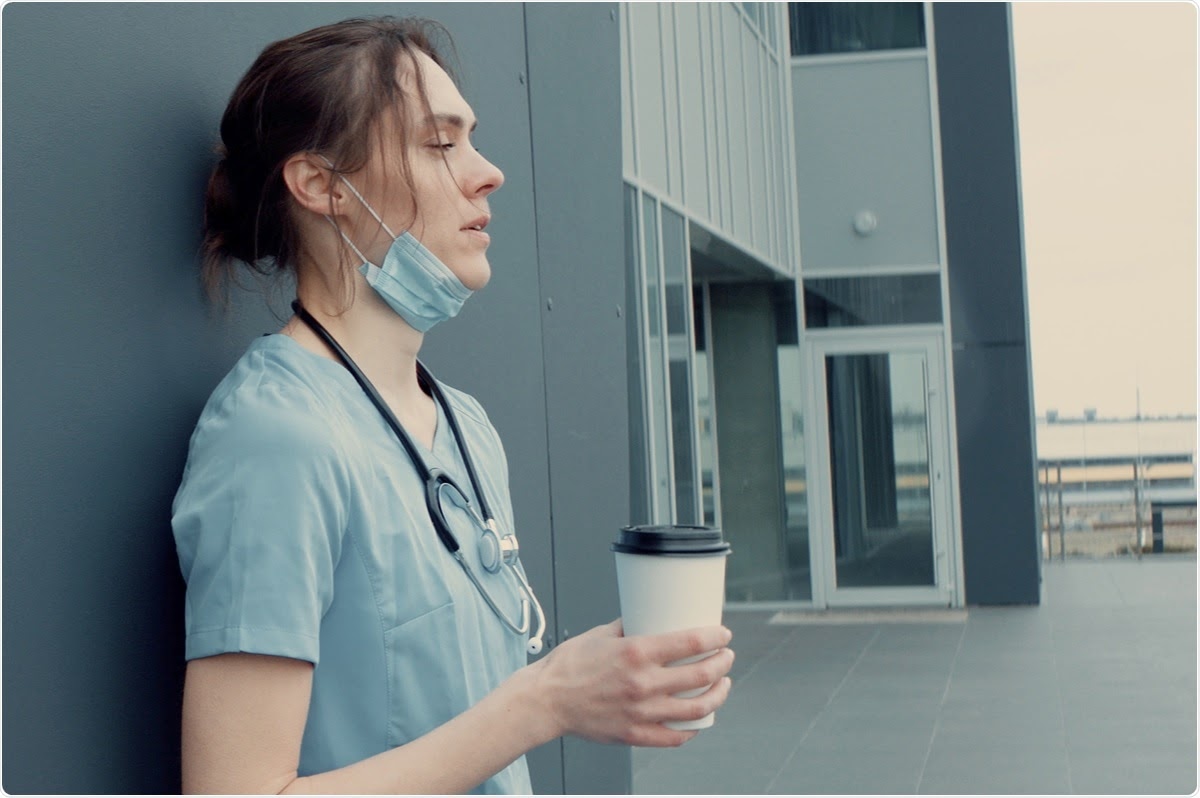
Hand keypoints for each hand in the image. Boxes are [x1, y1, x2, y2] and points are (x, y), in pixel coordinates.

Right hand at [530, 619, 734, 746]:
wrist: (546, 700)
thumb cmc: (568, 665)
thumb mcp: (601, 634)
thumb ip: (629, 626)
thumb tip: (648, 615)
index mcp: (636, 653)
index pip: (691, 643)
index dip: (715, 637)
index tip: (723, 634)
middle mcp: (643, 683)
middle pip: (701, 675)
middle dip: (723, 663)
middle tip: (726, 657)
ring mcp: (641, 712)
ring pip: (696, 709)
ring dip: (717, 695)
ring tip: (722, 685)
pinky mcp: (634, 734)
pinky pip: (674, 736)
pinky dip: (692, 728)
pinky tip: (698, 719)